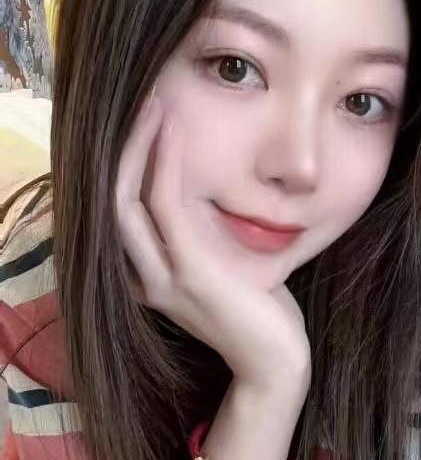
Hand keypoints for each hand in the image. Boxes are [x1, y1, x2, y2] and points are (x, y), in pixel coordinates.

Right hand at [116, 93, 310, 395]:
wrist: (276, 363)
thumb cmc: (259, 313)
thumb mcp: (221, 263)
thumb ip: (203, 231)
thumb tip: (211, 185)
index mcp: (142, 275)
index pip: (114, 208)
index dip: (118, 160)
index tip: (140, 117)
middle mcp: (139, 276)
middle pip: (106, 195)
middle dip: (119, 143)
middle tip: (140, 95)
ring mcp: (159, 275)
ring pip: (124, 194)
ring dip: (138, 142)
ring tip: (153, 100)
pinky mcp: (189, 271)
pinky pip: (163, 201)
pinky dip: (165, 159)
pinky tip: (174, 127)